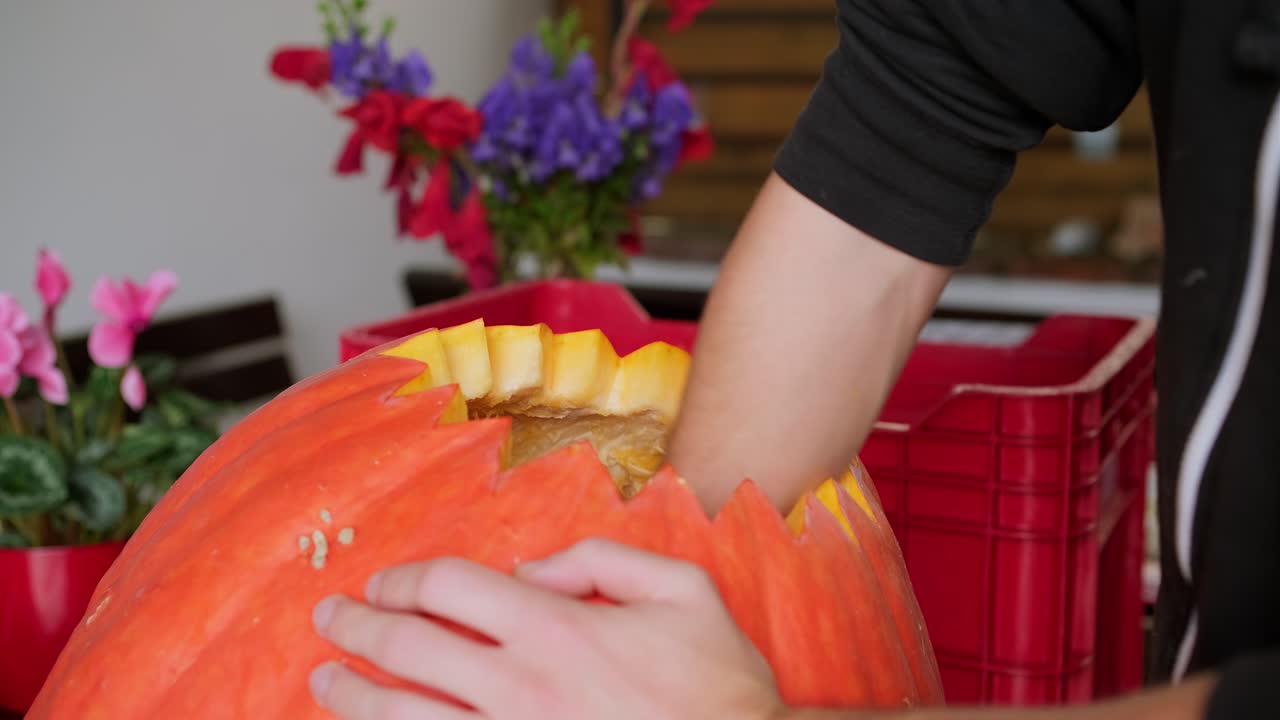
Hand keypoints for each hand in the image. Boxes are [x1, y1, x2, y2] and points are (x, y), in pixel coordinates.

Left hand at [308, 538, 787, 719]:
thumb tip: (531, 569)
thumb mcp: (683, 588)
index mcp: (556, 626)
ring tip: (324, 683)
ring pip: (403, 718)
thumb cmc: (719, 685)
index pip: (448, 587)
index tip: (383, 585)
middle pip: (409, 647)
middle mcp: (520, 685)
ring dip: (352, 697)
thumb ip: (602, 557)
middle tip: (328, 619)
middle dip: (356, 628)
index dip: (403, 580)